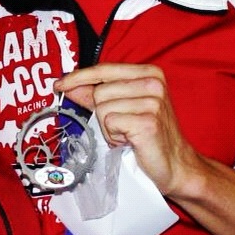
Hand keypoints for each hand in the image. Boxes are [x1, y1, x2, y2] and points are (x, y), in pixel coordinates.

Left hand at [55, 63, 198, 196]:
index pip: (104, 69)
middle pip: (100, 91)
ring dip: (108, 128)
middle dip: (102, 113)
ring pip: (102, 108)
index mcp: (149, 73)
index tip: (59, 85)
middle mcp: (153, 83)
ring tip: (128, 135)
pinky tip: (130, 142)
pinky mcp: (148, 122)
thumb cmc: (148, 136)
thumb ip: (96, 94)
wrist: (175, 165)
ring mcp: (153, 102)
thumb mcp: (123, 108)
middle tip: (122, 127)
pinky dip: (114, 137)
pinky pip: (110, 123)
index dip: (79, 77)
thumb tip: (68, 85)